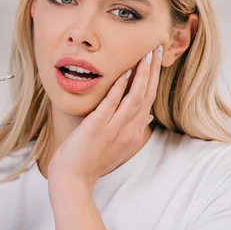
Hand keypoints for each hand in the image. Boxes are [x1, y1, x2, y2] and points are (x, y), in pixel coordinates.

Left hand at [48, 45, 162, 190]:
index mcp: (133, 134)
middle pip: (146, 96)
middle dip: (153, 71)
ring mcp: (114, 129)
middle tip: (157, 49)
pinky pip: (111, 104)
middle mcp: (128, 130)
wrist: (73, 179)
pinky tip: (125, 72)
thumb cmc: (91, 162)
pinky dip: (119, 87)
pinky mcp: (97, 127)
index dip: (154, 80)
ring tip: (146, 55)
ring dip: (142, 74)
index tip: (156, 61)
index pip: (149, 101)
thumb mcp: (117, 147)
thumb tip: (147, 116)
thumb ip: (132, 131)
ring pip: (135, 97)